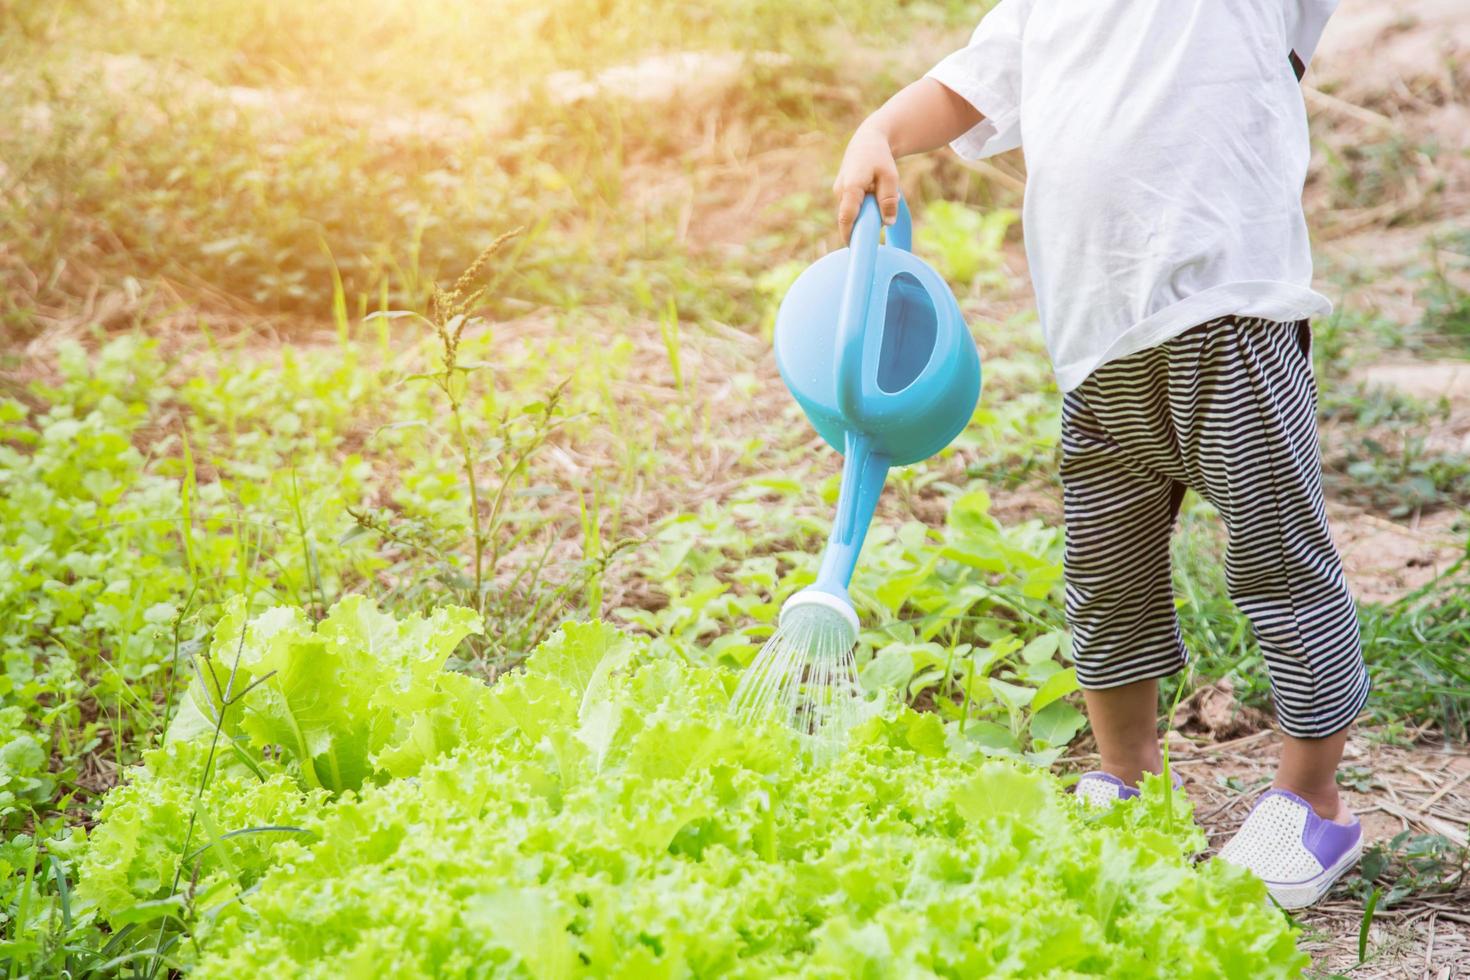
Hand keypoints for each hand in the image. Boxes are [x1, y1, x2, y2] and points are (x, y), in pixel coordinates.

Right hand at [832, 126, 899, 243]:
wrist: (867, 142)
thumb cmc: (880, 158)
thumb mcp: (891, 177)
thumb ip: (889, 200)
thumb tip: (888, 223)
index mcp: (851, 187)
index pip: (846, 217)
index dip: (849, 235)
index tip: (854, 248)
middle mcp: (840, 191)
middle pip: (852, 218)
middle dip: (867, 220)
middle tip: (883, 209)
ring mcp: (838, 193)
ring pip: (853, 213)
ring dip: (867, 211)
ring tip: (878, 192)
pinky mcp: (841, 194)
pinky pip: (853, 207)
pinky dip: (864, 206)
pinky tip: (871, 191)